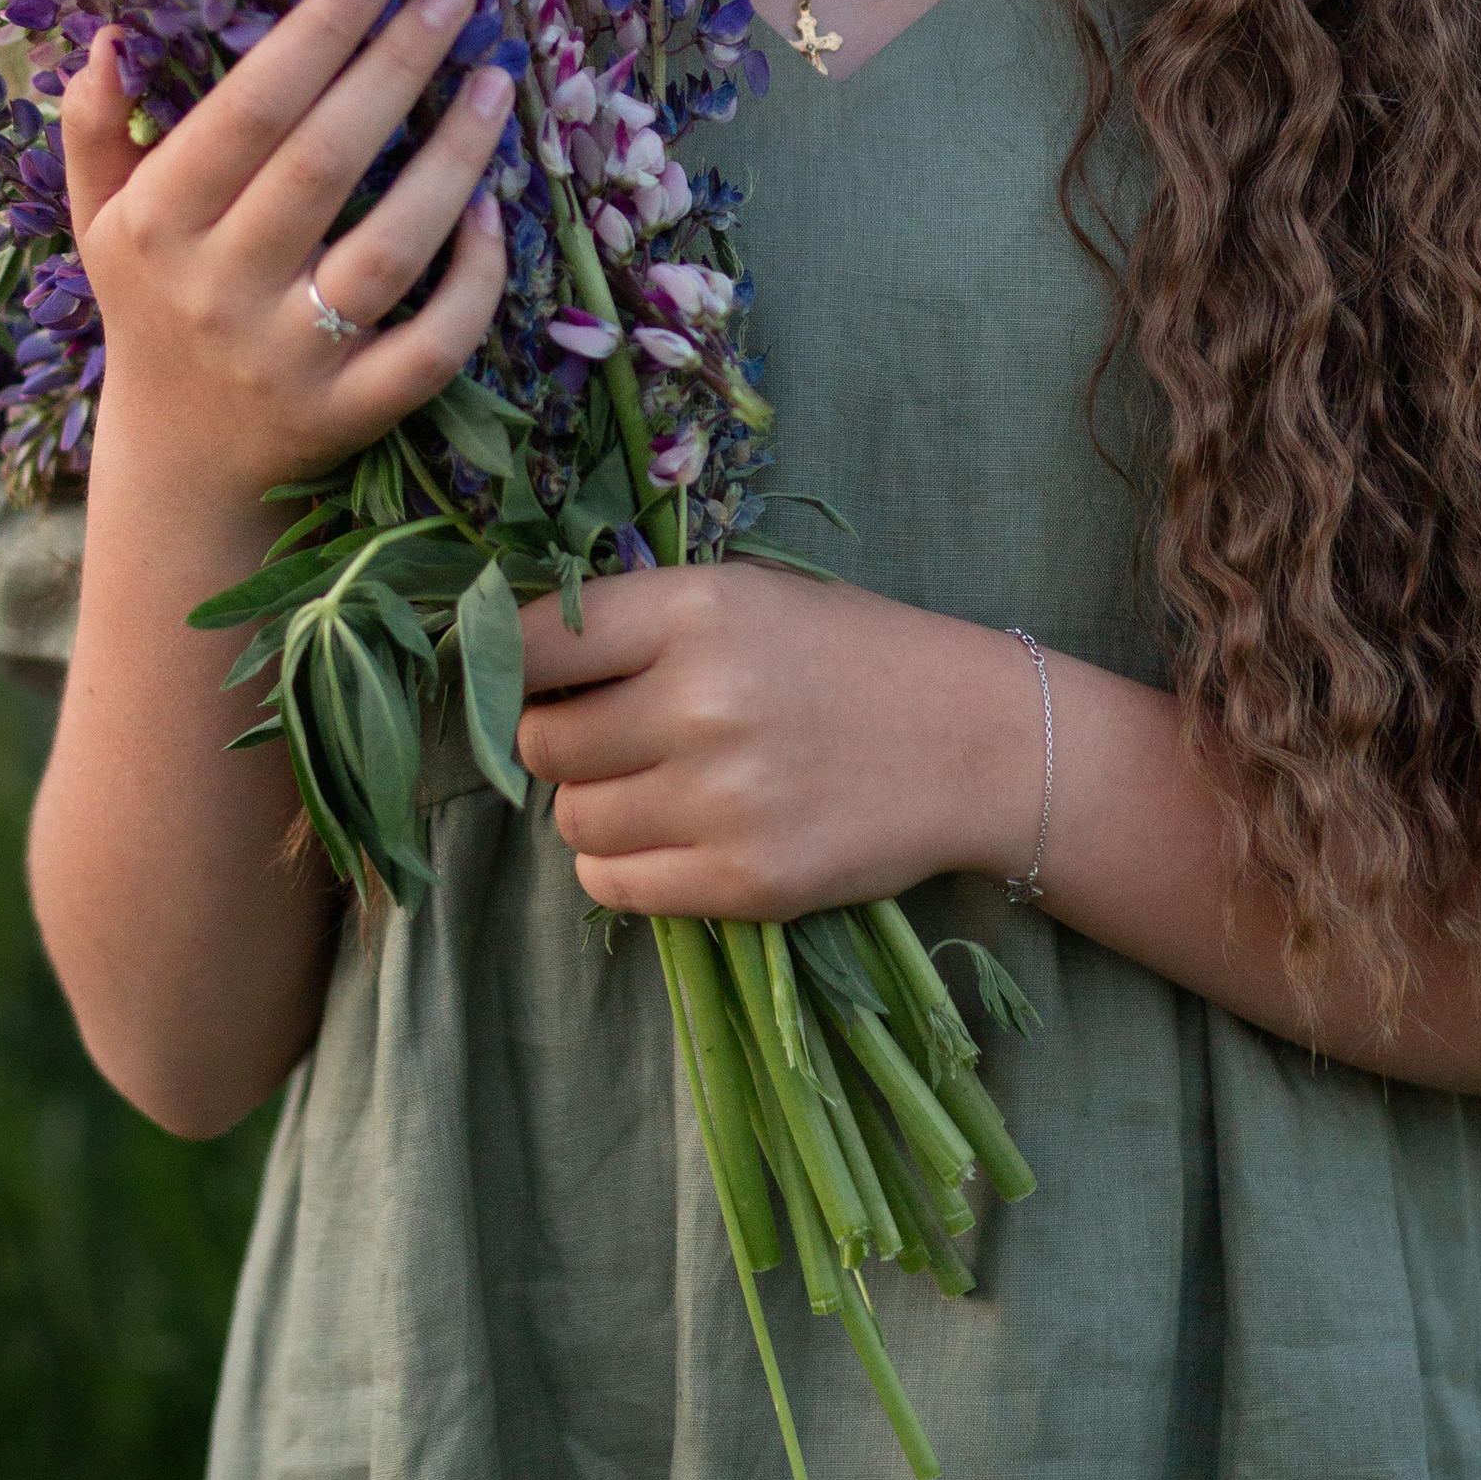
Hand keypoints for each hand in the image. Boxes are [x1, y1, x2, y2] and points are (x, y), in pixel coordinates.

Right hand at [59, 0, 515, 506]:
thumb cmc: (153, 308)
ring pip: (390, 249)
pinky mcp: (350, 414)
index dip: (316, 34)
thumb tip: (108, 40)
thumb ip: (98, 131)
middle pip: (324, 164)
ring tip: (496, 81)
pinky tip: (494, 213)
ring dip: (455, 158)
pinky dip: (472, 279)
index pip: (246, 112)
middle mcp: (217, 292)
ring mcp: (289, 360)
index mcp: (154, 228)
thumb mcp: (102, 221)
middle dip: (395, 67)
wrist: (180, 465)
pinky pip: (431, 346)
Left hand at [514, 561, 1044, 922]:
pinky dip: (620, 865)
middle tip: (612, 735)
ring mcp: (721, 799)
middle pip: (540, 743)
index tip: (526, 678)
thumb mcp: (748, 595)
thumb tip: (508, 658)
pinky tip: (670, 834)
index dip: (508, 665)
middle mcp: (700, 701)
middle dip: (560, 741)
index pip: (531, 643)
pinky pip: (610, 884)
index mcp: (696, 609)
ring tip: (658, 783)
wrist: (972, 741)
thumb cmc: (846, 655)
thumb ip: (638, 622)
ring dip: (594, 805)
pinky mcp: (743, 881)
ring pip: (571, 818)